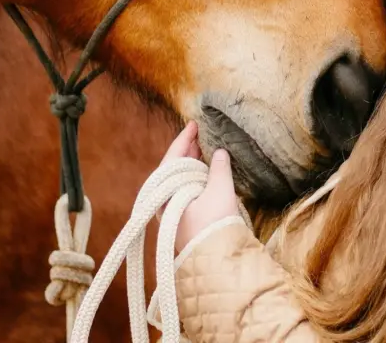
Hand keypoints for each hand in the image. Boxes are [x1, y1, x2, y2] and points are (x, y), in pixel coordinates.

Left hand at [161, 122, 241, 252]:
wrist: (216, 262)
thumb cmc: (214, 225)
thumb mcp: (220, 191)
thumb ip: (219, 168)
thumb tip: (219, 152)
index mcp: (166, 193)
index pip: (172, 159)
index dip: (183, 139)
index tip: (193, 124)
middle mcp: (165, 202)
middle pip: (173, 169)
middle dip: (187, 151)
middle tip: (200, 135)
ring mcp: (174, 212)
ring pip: (179, 180)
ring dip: (192, 164)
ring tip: (204, 149)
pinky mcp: (184, 220)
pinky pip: (186, 191)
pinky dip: (195, 178)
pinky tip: (206, 172)